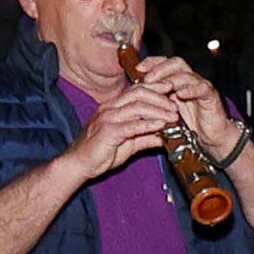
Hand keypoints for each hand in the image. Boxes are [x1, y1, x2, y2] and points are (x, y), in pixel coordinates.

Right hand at [57, 80, 176, 185]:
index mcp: (113, 107)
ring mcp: (108, 118)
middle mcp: (110, 108)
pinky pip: (132, 125)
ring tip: (173, 116)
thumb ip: (145, 137)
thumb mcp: (128, 143)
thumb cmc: (100, 153)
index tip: (171, 88)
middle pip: (139, 93)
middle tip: (175, 105)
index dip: (155, 87)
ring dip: (159, 110)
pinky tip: (161, 125)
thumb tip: (164, 136)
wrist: (78, 165)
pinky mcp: (108, 132)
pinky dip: (148, 124)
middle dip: (160, 97)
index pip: (137, 90)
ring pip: (138, 107)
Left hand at [135, 56, 240, 159]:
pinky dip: (191, 90)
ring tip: (163, 87)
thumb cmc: (188, 126)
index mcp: (178, 82)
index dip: (152, 62)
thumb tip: (133, 95)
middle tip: (148, 79)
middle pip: (176, 63)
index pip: (165, 62)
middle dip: (161, 68)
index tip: (138, 69)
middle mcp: (190, 81)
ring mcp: (201, 87)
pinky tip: (181, 94)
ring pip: (188, 74)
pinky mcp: (211, 97)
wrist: (210, 138)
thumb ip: (154, 102)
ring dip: (173, 79)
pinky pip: (202, 88)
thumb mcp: (165, 112)